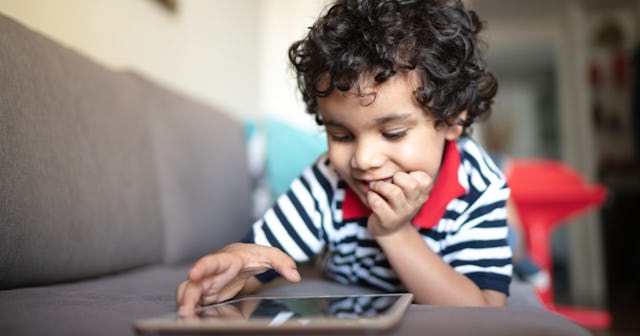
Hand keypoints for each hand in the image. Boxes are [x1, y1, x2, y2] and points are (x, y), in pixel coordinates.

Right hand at [175, 243, 299, 311]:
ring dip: (186, 305)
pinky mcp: (206, 296)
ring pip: (188, 294)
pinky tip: (189, 320)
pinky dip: (190, 311)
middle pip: (194, 283)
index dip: (202, 267)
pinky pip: (194, 304)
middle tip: (186, 309)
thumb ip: (283, 262)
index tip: (193, 273)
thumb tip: (295, 275)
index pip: (212, 262)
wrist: (242, 259)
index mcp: (226, 260)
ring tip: (185, 318)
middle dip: (188, 296)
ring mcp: (207, 285)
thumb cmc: (251, 255)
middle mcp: (212, 273)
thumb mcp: (269, 255)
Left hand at [366, 171, 431, 236]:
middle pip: (412, 185)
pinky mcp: (387, 220)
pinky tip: (371, 197)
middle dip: (397, 177)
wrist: (389, 230)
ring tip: (375, 187)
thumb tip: (390, 158)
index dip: (413, 174)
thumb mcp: (406, 192)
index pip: (426, 180)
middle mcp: (414, 205)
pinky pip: (378, 203)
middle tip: (388, 180)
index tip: (402, 177)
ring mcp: (401, 214)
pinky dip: (371, 196)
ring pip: (394, 193)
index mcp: (421, 195)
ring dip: (380, 186)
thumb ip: (405, 178)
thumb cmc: (396, 204)